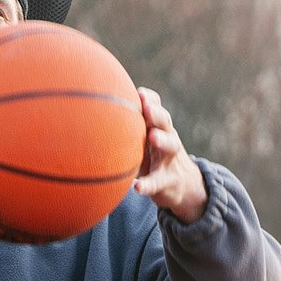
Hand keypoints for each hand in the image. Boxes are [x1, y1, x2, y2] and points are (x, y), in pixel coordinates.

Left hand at [134, 87, 207, 223]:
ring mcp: (170, 159)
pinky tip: (137, 187)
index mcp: (159, 127)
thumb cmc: (155, 158)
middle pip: (165, 121)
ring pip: (170, 146)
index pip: (157, 108)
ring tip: (153, 137)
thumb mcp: (146, 141)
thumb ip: (131, 128)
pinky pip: (158, 182)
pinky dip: (148, 184)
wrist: (182, 185)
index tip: (139, 92)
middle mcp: (168, 139)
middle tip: (146, 107)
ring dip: (162, 140)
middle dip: (156, 113)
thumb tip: (97, 111)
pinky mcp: (167, 181)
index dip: (150, 99)